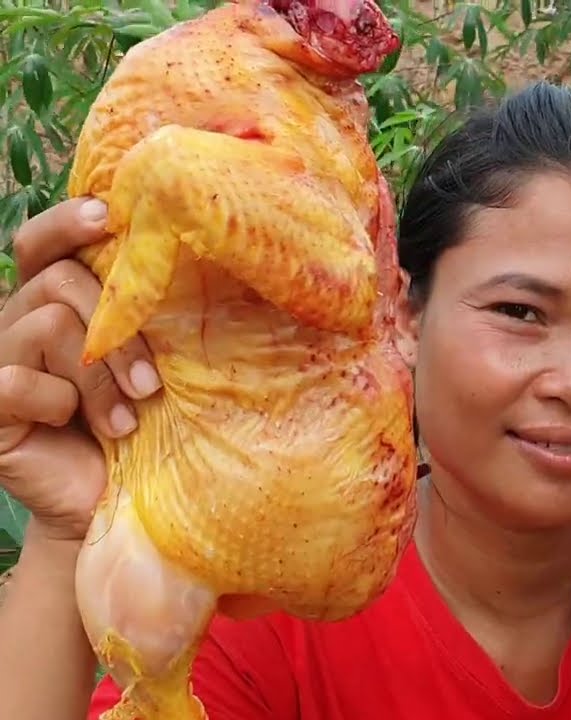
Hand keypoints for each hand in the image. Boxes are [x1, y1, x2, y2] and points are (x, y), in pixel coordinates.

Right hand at [0, 197, 159, 544]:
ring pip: (47, 325)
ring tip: (127, 419)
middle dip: (116, 330)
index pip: (43, 243)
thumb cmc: (141, 424)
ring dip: (99, 377)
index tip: (111, 216)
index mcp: (54, 303)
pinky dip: (57, 403)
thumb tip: (183, 259)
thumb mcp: (150, 361)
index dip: (69, 222)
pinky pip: (17, 380)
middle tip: (150, 384)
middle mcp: (17, 322)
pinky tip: (76, 428)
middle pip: (60, 282)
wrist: (111, 500)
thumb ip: (143, 315)